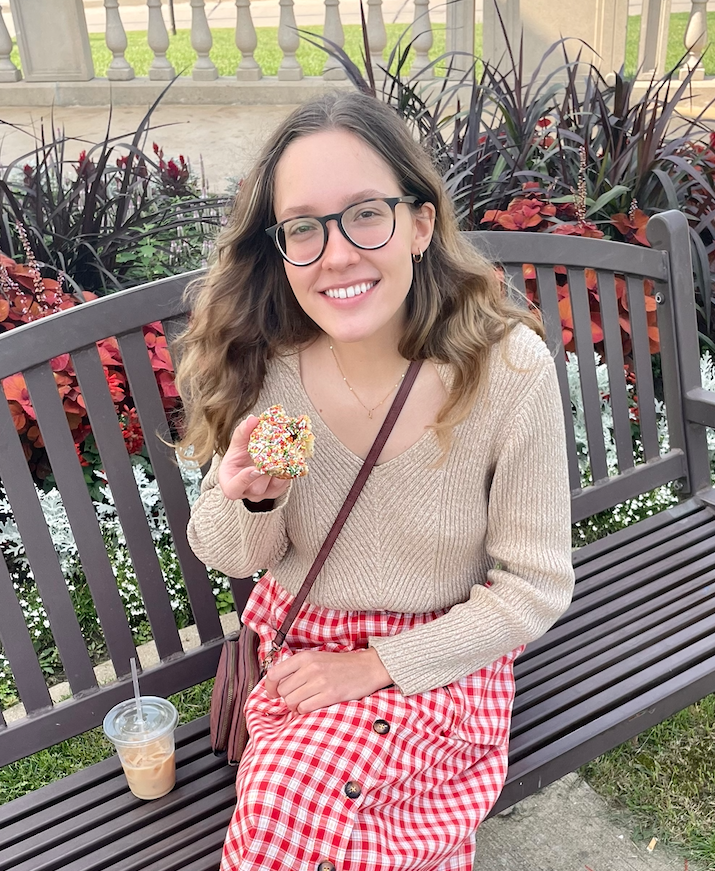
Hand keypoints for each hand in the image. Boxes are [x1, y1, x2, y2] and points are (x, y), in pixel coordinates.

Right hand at [218, 416, 290, 501]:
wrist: (252, 461)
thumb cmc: (240, 456)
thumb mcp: (238, 443)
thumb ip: (243, 432)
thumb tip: (252, 419)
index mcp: (230, 484)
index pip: (233, 490)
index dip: (243, 481)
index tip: (254, 468)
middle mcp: (247, 492)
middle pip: (257, 488)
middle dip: (267, 472)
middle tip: (275, 455)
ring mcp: (263, 494)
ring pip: (274, 487)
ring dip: (281, 470)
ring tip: (286, 453)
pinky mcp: (277, 491)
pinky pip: (284, 484)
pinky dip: (289, 470)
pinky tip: (292, 456)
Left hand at [264, 648, 391, 713]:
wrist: (368, 667)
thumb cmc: (342, 664)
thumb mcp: (317, 658)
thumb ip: (298, 668)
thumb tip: (278, 684)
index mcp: (305, 657)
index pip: (274, 674)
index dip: (269, 687)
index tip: (272, 693)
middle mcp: (310, 668)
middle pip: (282, 691)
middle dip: (285, 698)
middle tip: (294, 698)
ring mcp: (320, 682)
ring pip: (291, 701)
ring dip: (294, 706)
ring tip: (303, 703)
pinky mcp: (330, 695)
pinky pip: (305, 708)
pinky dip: (304, 710)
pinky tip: (311, 705)